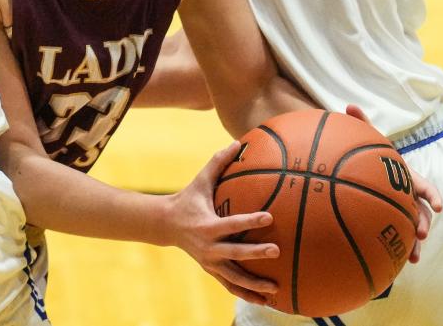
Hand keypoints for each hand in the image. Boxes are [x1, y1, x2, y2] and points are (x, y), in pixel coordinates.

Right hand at [165, 141, 278, 304]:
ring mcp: (210, 262)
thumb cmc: (189, 198)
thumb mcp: (201, 180)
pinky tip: (266, 300)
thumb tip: (237, 142)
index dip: (250, 220)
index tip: (269, 217)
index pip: (232, 223)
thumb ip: (219, 162)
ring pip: (234, 277)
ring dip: (254, 285)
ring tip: (275, 289)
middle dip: (256, 253)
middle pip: (235, 253)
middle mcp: (208, 246)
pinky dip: (247, 294)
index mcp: (207, 225)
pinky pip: (231, 285)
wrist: (166, 224)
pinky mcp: (212, 270)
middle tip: (277, 251)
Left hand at [345, 104, 442, 261]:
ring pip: (412, 227)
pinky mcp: (390, 221)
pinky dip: (399, 249)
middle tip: (420, 233)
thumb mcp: (365, 139)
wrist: (360, 169)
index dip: (432, 195)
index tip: (439, 205)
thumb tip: (349, 105)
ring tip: (413, 258)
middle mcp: (406, 194)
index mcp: (405, 176)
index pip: (423, 185)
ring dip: (415, 242)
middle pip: (421, 210)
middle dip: (424, 222)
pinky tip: (394, 263)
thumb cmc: (365, 154)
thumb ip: (361, 123)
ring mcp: (400, 209)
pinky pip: (397, 236)